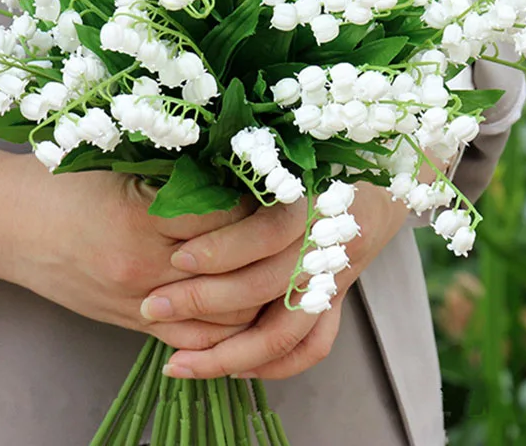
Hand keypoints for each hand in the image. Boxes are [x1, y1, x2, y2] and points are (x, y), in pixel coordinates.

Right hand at [0, 147, 253, 349]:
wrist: (8, 225)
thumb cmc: (61, 180)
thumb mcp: (119, 161)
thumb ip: (179, 173)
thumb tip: (243, 169)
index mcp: (140, 217)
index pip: (229, 216)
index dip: (259, 199)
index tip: (270, 182)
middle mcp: (143, 268)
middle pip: (236, 273)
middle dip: (269, 249)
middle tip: (284, 222)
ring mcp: (138, 304)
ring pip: (226, 317)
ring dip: (257, 292)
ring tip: (270, 258)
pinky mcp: (132, 324)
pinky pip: (195, 340)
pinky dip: (227, 326)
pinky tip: (244, 300)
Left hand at [145, 181, 409, 379]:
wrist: (374, 191)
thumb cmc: (314, 165)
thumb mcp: (280, 156)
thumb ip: (240, 174)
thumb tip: (179, 189)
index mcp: (314, 200)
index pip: (268, 231)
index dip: (222, 249)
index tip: (177, 258)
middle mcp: (326, 245)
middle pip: (265, 285)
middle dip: (202, 301)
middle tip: (151, 307)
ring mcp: (333, 280)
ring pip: (285, 331)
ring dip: (229, 352)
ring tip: (179, 364)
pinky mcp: (336, 303)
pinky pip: (312, 347)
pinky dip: (274, 365)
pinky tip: (233, 369)